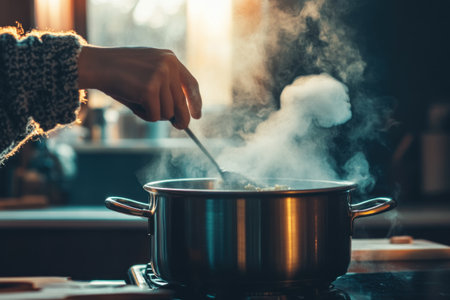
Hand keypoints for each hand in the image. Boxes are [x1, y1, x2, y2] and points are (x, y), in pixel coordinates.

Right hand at [77, 46, 201, 128]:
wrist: (96, 65)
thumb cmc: (119, 72)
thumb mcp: (147, 71)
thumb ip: (164, 87)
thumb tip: (179, 115)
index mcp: (170, 58)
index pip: (190, 83)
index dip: (195, 101)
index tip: (197, 115)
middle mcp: (169, 65)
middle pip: (182, 102)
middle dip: (181, 118)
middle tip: (180, 126)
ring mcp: (160, 76)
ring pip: (168, 112)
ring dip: (154, 114)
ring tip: (138, 103)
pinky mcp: (150, 89)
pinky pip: (155, 116)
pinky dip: (144, 116)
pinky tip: (133, 104)